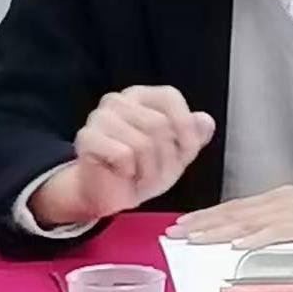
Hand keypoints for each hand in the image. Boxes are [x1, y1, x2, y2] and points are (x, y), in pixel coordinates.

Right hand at [30, 86, 214, 227]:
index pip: (170, 97)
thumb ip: (192, 136)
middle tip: (158, 173)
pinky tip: (123, 175)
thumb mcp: (177, 154)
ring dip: (150, 171)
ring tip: (141, 176)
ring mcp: (100, 117)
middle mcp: (119, 100)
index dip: (185, 127)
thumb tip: (205, 121)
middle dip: (167, 159)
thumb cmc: (143, 169)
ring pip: (142, 143)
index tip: (186, 152)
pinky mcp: (87, 138)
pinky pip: (123, 155)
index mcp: (142, 96)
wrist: (108, 195)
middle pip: (159, 125)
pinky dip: (130, 172)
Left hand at [164, 162, 292, 248]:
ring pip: (246, 222)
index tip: (185, 225)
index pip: (236, 208)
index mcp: (281, 200)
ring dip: (217, 231)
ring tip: (193, 239)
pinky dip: (253, 239)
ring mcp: (292, 213)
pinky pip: (275, 232)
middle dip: (202, 223)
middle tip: (174, 233)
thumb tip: (269, 237)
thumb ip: (290, 224)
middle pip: (233, 213)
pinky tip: (236, 246)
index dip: (209, 216)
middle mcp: (280, 203)